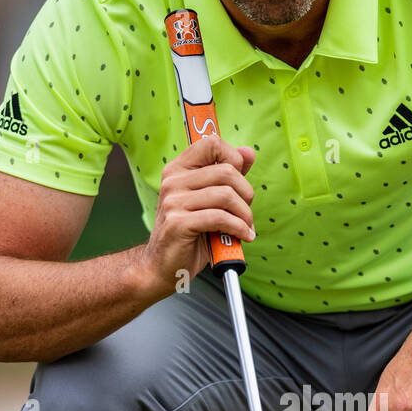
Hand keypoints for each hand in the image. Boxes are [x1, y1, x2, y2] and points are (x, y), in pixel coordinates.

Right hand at [139, 136, 256, 297]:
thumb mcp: (211, 201)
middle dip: (246, 194)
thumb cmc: (190, 234)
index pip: (212, 143)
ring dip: (245, 215)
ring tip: (246, 227)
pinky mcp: (178, 223)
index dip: (234, 159)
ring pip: (226, 195)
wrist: (163, 266)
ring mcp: (173, 201)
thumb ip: (228, 177)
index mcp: (179, 169)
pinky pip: (220, 218)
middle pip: (226, 172)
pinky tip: (243, 236)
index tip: (240, 181)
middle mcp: (173, 181)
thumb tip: (248, 152)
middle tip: (246, 213)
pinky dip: (239, 228)